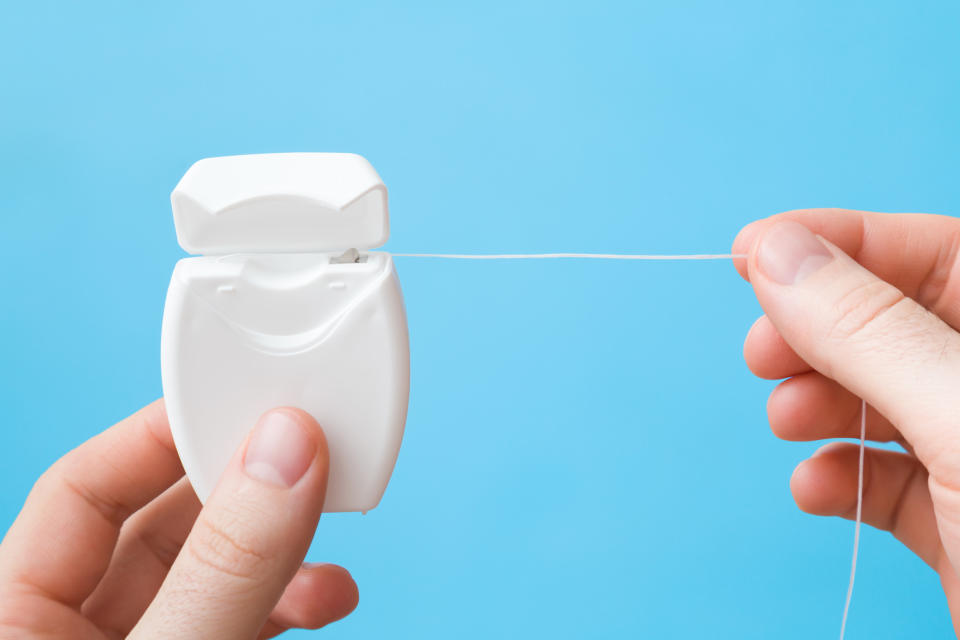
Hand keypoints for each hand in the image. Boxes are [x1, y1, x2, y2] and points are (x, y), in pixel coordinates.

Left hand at [0, 401, 358, 638]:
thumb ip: (222, 569)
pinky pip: (243, 617)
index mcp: (18, 614)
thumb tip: (283, 451)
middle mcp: (75, 630)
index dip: (162, 434)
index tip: (240, 400)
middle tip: (304, 453)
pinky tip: (326, 595)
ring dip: (284, 551)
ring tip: (332, 552)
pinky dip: (291, 601)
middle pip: (165, 522)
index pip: (83, 488)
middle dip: (244, 489)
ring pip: (215, 573)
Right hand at [733, 209, 959, 630]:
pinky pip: (887, 481)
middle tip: (761, 353)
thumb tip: (777, 251)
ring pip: (883, 402)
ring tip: (784, 422)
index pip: (938, 252)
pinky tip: (815, 488)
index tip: (753, 251)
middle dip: (818, 335)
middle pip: (896, 326)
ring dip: (818, 406)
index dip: (841, 242)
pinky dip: (839, 478)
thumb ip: (869, 330)